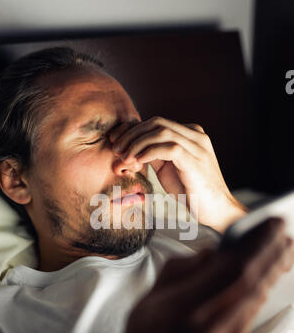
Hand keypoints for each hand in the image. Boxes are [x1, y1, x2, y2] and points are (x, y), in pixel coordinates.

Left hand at [110, 117, 247, 232]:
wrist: (216, 210)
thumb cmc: (192, 192)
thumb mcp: (169, 169)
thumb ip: (156, 155)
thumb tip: (133, 149)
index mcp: (191, 134)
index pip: (157, 123)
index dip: (133, 130)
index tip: (117, 143)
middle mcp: (195, 135)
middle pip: (156, 122)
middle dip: (132, 134)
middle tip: (116, 150)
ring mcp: (197, 145)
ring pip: (160, 131)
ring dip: (137, 143)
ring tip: (124, 158)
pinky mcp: (195, 159)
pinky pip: (167, 147)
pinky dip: (148, 152)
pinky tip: (137, 162)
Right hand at [111, 218, 293, 332]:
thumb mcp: (146, 302)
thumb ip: (178, 272)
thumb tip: (213, 252)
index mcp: (177, 311)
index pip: (230, 269)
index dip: (257, 244)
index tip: (273, 225)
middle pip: (251, 285)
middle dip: (272, 255)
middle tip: (285, 235)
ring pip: (253, 304)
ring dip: (268, 277)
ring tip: (278, 256)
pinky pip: (246, 327)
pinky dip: (251, 303)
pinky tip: (254, 290)